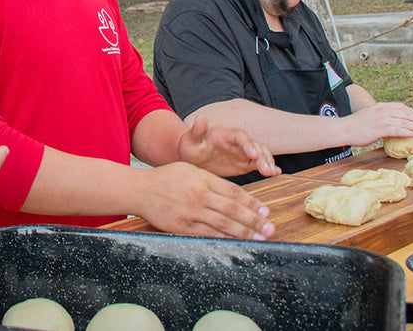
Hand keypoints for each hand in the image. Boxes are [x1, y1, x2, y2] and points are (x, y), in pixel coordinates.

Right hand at [136, 161, 274, 239]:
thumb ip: (212, 179)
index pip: (235, 192)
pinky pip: (208, 234)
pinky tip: (236, 243)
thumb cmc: (167, 177)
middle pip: (234, 209)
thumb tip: (235, 194)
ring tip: (260, 238)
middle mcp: (200, 195)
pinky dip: (225, 239)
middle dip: (255, 220)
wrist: (142, 190)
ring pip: (224, 224)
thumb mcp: (191, 169)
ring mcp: (192, 212)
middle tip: (270, 228)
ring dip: (245, 233)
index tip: (265, 211)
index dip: (253, 203)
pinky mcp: (183, 227)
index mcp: (204, 178)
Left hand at [177, 115, 279, 177]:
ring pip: (260, 154)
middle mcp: (236, 142)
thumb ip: (197, 130)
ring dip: (267, 161)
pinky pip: (258, 164)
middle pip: (254, 145)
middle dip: (262, 156)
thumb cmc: (190, 148)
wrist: (192, 159)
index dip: (247, 144)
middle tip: (266, 169)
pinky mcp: (244, 162)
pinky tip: (276, 173)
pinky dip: (268, 167)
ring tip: (272, 172)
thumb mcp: (190, 140)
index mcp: (225, 134)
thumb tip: (201, 117)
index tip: (252, 154)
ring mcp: (242, 152)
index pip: (240, 137)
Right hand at [345, 102, 412, 145]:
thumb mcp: (368, 116)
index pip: (400, 106)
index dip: (411, 111)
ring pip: (403, 122)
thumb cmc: (355, 125)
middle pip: (404, 113)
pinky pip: (397, 130)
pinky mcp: (379, 129)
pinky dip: (407, 132)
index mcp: (379, 106)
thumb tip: (387, 122)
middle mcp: (382, 110)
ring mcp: (381, 119)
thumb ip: (379, 116)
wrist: (343, 129)